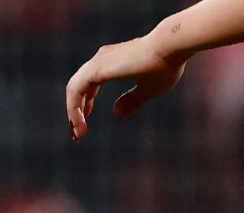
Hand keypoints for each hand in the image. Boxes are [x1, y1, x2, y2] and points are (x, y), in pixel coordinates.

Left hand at [67, 32, 187, 138]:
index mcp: (110, 64)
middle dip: (76, 111)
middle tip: (77, 132)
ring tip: (78, 132)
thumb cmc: (165, 66)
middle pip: (78, 88)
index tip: (85, 123)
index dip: (86, 105)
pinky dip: (75, 106)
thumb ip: (131, 101)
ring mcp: (98, 62)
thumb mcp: (148, 89)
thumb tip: (116, 114)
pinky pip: (76, 89)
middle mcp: (100, 60)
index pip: (88, 86)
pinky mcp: (98, 68)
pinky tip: (78, 122)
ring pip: (74, 88)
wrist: (169, 48)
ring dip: (73, 111)